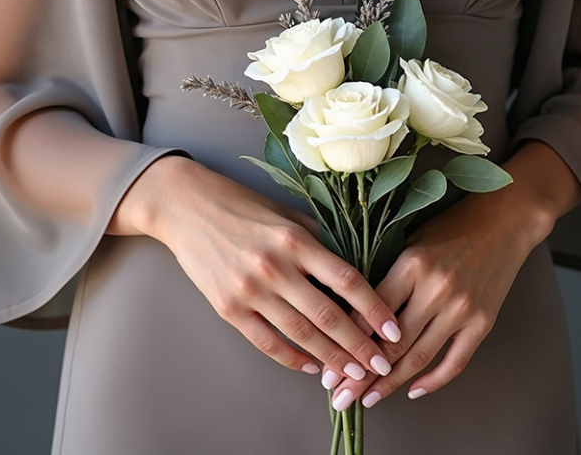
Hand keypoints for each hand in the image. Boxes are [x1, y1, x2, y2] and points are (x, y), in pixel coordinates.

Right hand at [111, 155, 401, 382]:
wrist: (187, 207)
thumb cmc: (242, 206)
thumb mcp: (285, 214)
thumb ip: (318, 240)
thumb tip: (356, 269)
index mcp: (295, 238)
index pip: (346, 279)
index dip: (374, 308)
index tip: (393, 330)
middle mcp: (275, 265)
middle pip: (328, 315)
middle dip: (359, 345)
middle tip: (381, 364)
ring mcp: (250, 290)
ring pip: (301, 334)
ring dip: (331, 358)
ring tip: (353, 374)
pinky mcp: (228, 308)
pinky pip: (267, 342)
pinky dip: (292, 359)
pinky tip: (310, 367)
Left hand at [322, 187, 550, 412]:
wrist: (504, 220)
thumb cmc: (450, 226)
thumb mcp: (411, 241)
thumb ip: (388, 276)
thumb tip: (353, 315)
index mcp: (412, 264)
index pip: (372, 314)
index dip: (348, 343)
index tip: (329, 365)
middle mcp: (436, 289)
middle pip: (392, 344)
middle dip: (362, 375)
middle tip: (340, 397)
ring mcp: (462, 309)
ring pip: (419, 358)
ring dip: (391, 384)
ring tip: (368, 400)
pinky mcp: (483, 323)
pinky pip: (455, 362)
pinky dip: (434, 381)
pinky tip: (413, 390)